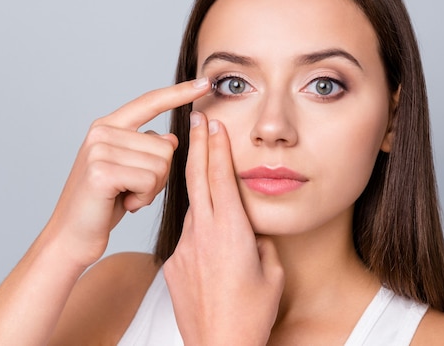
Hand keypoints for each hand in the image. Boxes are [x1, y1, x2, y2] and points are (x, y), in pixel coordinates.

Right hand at [49, 79, 210, 267]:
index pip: (150, 102)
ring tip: (126, 197)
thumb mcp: (128, 171)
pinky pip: (150, 180)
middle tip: (132, 190)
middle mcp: (102, 132)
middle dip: (159, 175)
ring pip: (161, 164)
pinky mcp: (102, 171)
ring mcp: (99, 150)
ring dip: (152, 189)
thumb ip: (146, 149)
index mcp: (108, 126)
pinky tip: (124, 204)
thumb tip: (171, 138)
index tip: (205, 82)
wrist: (71, 236)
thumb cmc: (103, 205)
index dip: (179, 93)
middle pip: (165, 146)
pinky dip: (144, 198)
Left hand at [163, 111, 283, 345]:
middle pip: (196, 179)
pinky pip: (187, 236)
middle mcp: (203, 232)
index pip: (219, 177)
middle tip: (196, 120)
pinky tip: (210, 246)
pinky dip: (198, 229)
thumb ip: (258, 242)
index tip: (212, 123)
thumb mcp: (271, 272)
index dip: (215, 147)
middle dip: (197, 145)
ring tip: (202, 170)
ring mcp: (183, 247)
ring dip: (198, 187)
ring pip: (192, 207)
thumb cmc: (252, 313)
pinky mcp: (172, 263)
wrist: (218, 345)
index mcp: (231, 230)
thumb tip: (249, 230)